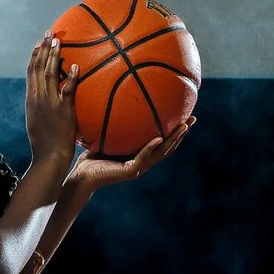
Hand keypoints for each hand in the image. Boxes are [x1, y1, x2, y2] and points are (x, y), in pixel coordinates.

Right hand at [23, 36, 78, 176]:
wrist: (48, 157)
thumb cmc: (45, 143)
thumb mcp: (38, 122)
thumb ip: (41, 107)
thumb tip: (48, 97)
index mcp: (31, 100)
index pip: (30, 72)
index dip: (35, 56)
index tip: (39, 42)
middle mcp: (37, 98)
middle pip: (38, 68)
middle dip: (43, 48)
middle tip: (49, 32)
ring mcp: (49, 104)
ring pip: (48, 74)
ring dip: (53, 55)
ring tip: (58, 40)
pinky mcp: (62, 111)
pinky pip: (66, 90)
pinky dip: (69, 77)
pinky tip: (74, 66)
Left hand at [70, 116, 193, 194]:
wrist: (81, 176)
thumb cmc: (90, 156)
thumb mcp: (105, 135)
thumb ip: (113, 123)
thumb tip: (113, 97)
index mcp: (140, 154)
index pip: (162, 141)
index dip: (175, 131)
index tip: (185, 115)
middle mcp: (143, 161)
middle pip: (168, 147)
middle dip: (181, 133)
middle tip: (193, 118)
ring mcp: (138, 167)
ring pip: (161, 152)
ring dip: (173, 140)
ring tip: (183, 126)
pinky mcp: (129, 171)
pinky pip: (144, 157)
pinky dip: (152, 147)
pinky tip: (159, 137)